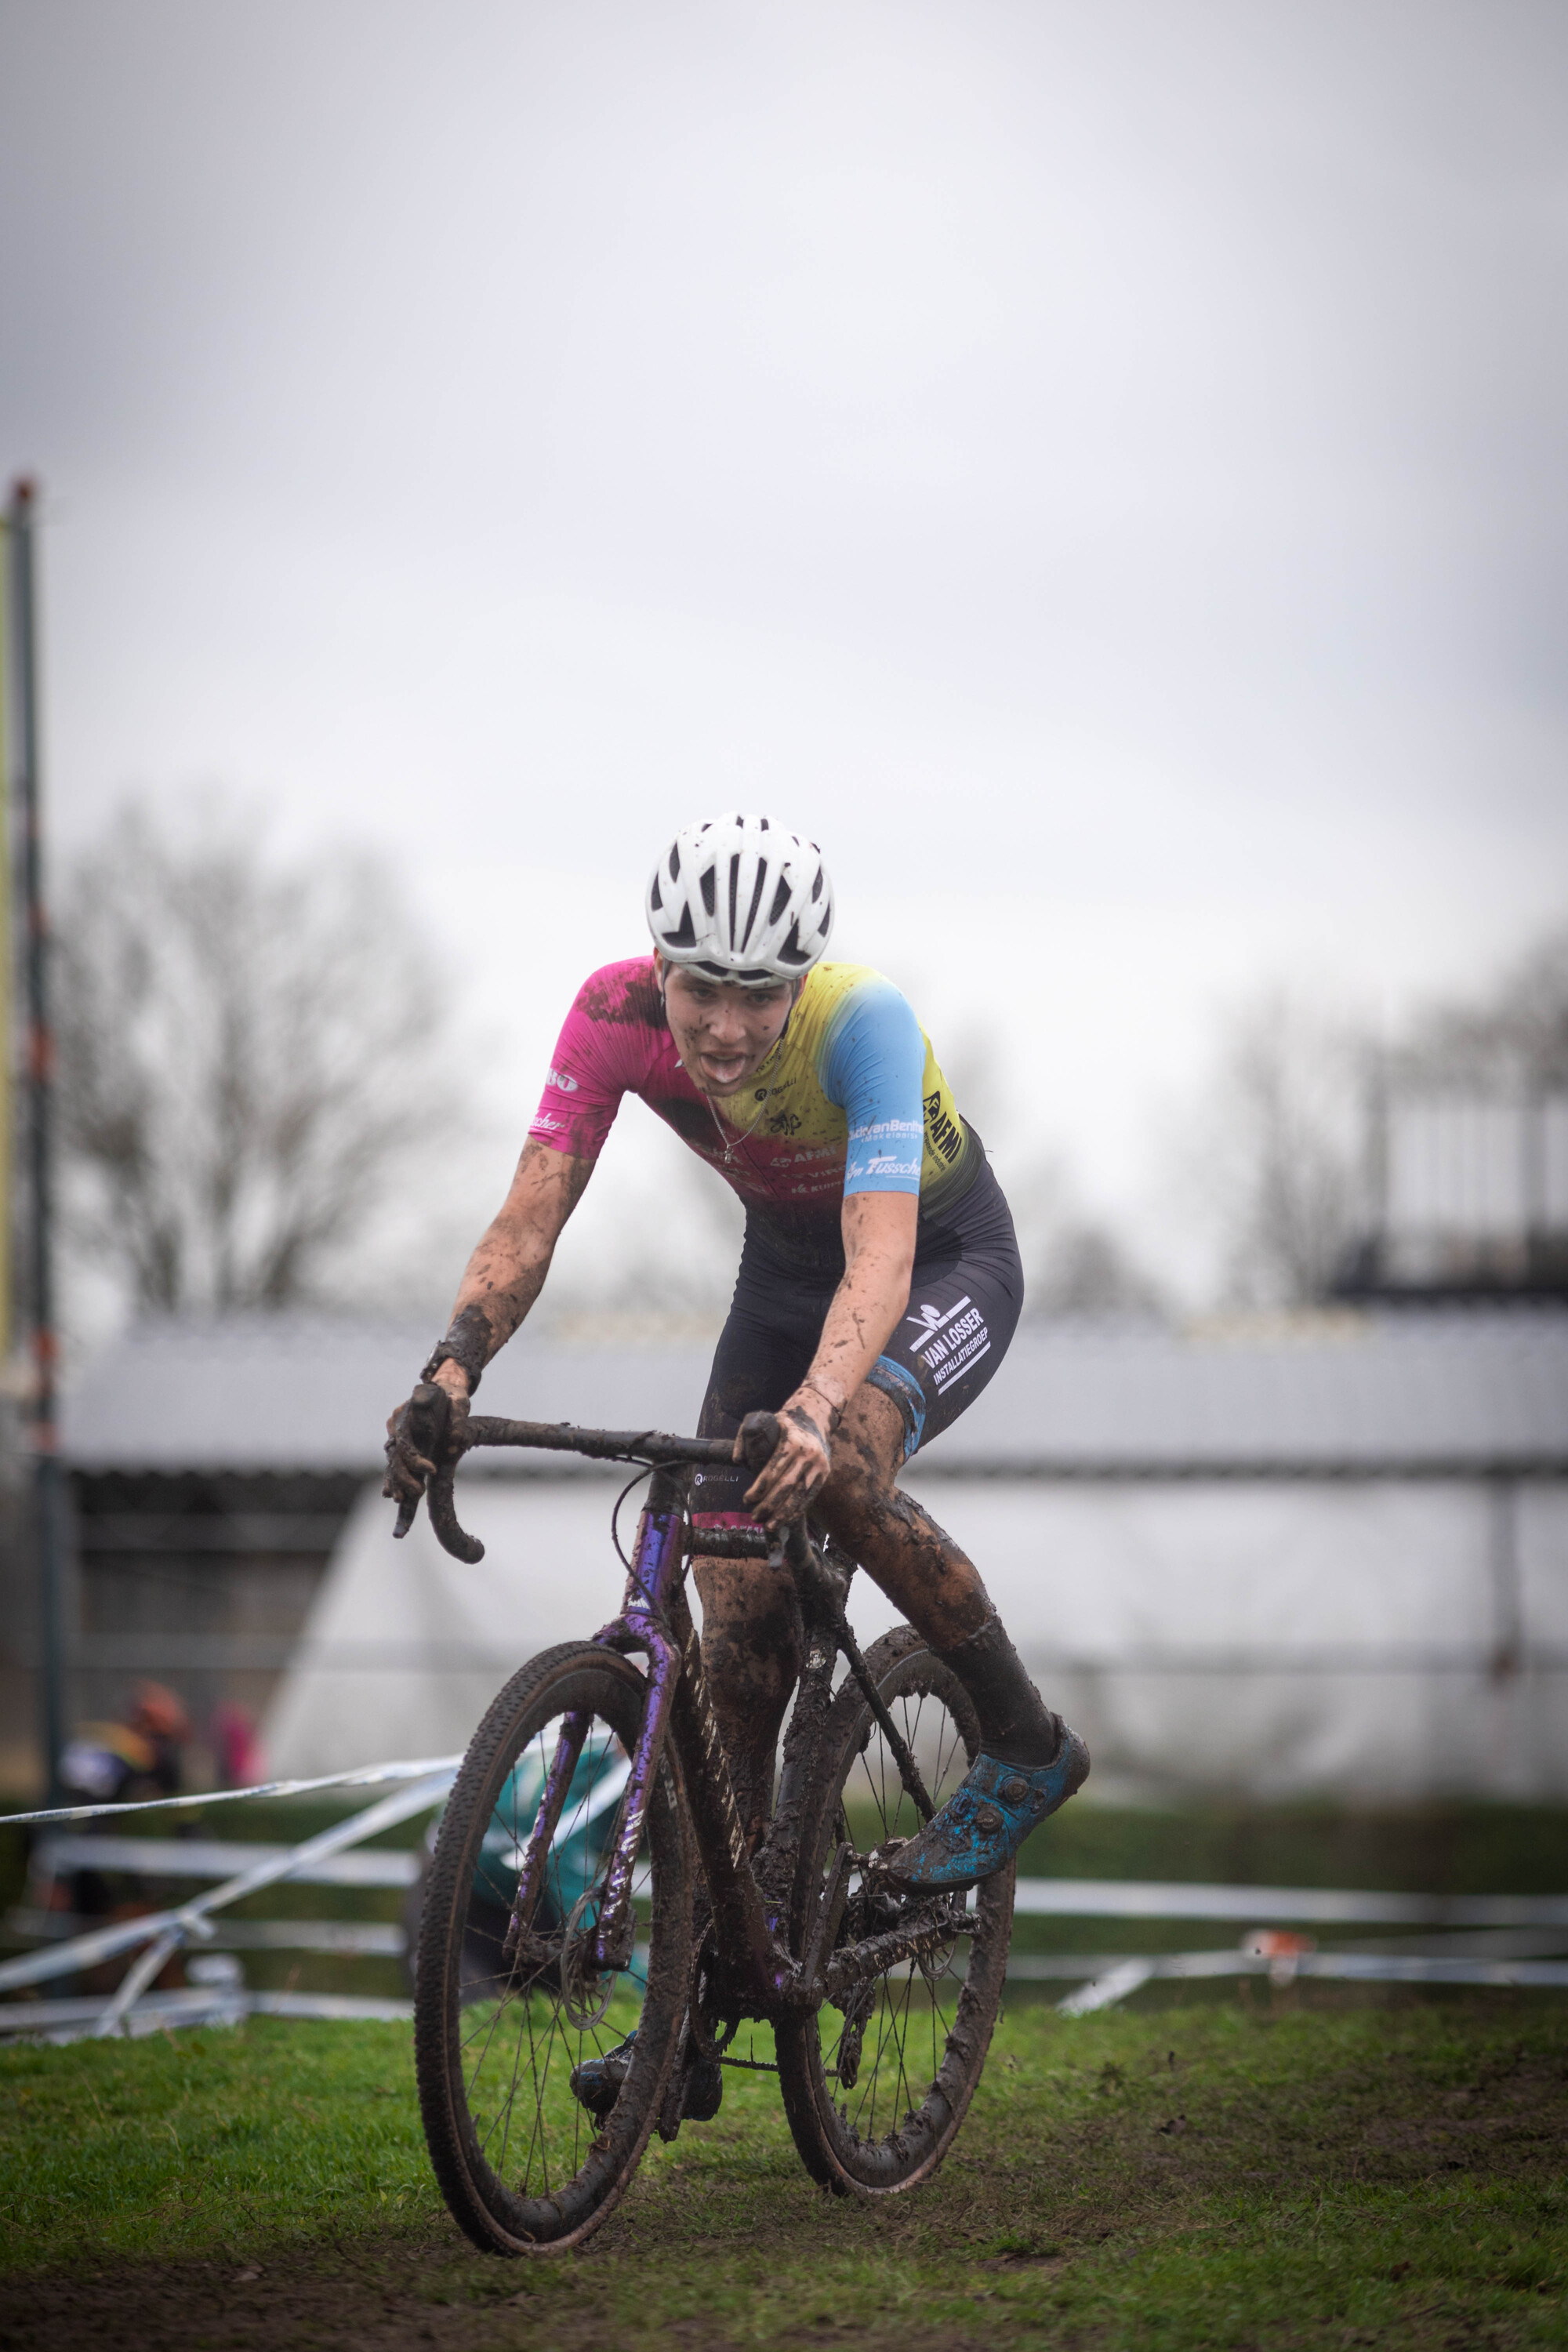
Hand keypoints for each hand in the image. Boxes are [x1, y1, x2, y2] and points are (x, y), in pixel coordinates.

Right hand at [382, 1379, 469, 1510]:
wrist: (444, 1389)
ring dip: (396, 1480)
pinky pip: (393, 1462)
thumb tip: (454, 1446)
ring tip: (400, 1499)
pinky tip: (392, 1494)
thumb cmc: (452, 1395)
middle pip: (395, 1454)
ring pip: (392, 1460)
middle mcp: (396, 1423)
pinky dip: (393, 1477)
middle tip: (417, 1492)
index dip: (414, 1458)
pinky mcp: (399, 1441)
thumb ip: (457, 1420)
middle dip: (404, 1476)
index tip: (431, 1470)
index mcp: (406, 1412)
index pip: (405, 1440)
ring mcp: (395, 1433)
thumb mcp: (460, 1402)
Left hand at [739, 1392, 832, 1524]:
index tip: (747, 1499)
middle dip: (769, 1505)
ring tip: (769, 1525)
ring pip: (800, 1495)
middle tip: (754, 1516)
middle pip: (787, 1486)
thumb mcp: (762, 1420)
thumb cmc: (782, 1424)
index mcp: (793, 1441)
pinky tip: (785, 1520)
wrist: (814, 1419)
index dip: (760, 1488)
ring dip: (784, 1514)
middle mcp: (809, 1454)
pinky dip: (797, 1511)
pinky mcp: (824, 1474)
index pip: (774, 1469)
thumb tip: (738, 1460)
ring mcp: (819, 1465)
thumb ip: (745, 1436)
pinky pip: (809, 1497)